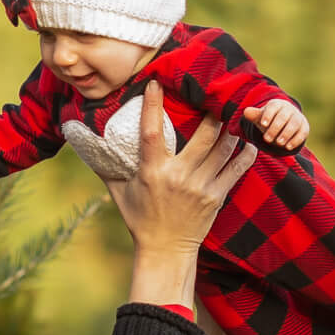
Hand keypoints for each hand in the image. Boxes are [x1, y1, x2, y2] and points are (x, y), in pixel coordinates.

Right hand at [105, 82, 244, 306]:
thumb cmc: (140, 219)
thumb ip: (106, 166)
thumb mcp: (118, 192)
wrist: (164, 251)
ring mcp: (200, 187)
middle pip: (203, 136)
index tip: (155, 83)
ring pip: (223, 149)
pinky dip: (245, 153)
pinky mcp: (216, 197)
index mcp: (152, 172)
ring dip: (231, 128)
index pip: (152, 132)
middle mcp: (178, 177)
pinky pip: (236, 170)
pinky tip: (249, 140)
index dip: (153, 106)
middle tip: (214, 93)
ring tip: (234, 111)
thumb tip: (84, 140)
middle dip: (212, 111)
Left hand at [252, 99, 307, 150]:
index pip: (273, 107)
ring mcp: (298, 118)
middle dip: (275, 128)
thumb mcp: (261, 118)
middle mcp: (289, 109)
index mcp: (277, 105)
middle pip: (283, 117)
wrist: (285, 123)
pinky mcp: (304, 127)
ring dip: (286, 134)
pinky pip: (302, 133)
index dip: (268, 115)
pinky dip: (296, 140)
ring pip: (294, 124)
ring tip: (278, 143)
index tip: (262, 124)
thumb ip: (254, 116)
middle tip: (266, 139)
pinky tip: (288, 147)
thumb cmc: (269, 120)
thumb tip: (246, 112)